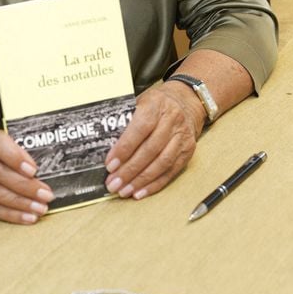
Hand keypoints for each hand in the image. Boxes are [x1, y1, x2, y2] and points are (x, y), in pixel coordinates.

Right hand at [0, 129, 54, 225]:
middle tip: (46, 193)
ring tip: (41, 208)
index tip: (32, 168)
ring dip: (22, 203)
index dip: (14, 155)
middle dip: (25, 185)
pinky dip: (13, 215)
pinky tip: (29, 217)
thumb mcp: (4, 149)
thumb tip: (49, 166)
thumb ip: (21, 153)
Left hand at [104, 82, 203, 200]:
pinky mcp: (188, 151)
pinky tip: (140, 192)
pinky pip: (171, 171)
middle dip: (130, 170)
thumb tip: (104, 142)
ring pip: (162, 163)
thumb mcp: (140, 102)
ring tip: (125, 191)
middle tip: (114, 183)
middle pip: (150, 149)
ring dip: (141, 180)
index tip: (110, 164)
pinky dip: (155, 184)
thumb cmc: (156, 103)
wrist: (186, 101)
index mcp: (156, 104)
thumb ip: (125, 119)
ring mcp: (182, 136)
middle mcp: (172, 120)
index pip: (140, 129)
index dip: (124, 148)